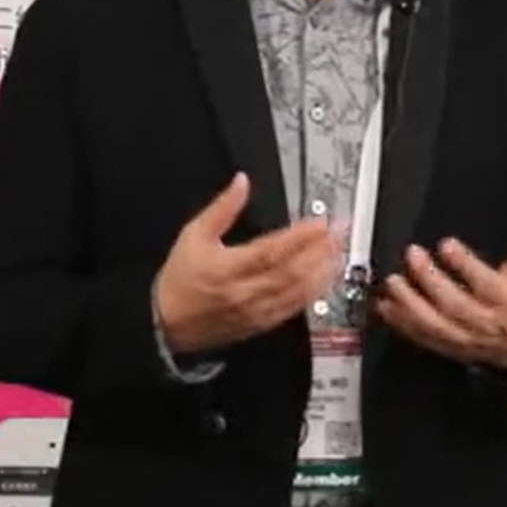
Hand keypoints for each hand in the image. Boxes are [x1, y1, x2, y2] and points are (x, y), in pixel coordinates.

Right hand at [153, 173, 336, 355]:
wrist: (166, 324)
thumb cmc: (179, 279)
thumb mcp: (193, 235)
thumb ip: (221, 208)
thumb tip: (241, 182)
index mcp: (227, 267)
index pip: (272, 250)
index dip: (300, 236)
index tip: (320, 222)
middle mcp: (245, 291)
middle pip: (291, 271)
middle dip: (320, 251)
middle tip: (340, 233)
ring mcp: (255, 311)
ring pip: (296, 293)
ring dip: (321, 272)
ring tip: (338, 252)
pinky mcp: (261, 324)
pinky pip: (293, 310)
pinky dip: (312, 293)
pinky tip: (324, 280)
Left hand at [376, 213, 506, 369]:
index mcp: (506, 302)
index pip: (486, 284)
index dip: (466, 265)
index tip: (446, 245)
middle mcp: (484, 322)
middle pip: (455, 304)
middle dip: (431, 280)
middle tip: (413, 255)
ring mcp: (464, 338)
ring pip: (435, 325)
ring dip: (411, 305)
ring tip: (394, 283)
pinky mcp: (448, 347)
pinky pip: (423, 337)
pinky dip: (403, 324)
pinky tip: (387, 307)